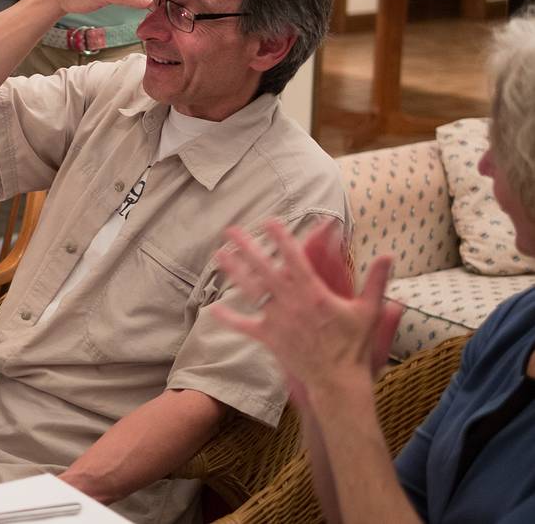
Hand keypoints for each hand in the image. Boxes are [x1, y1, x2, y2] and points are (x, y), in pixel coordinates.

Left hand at [210, 219, 400, 401]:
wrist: (337, 381)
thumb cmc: (353, 346)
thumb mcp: (369, 312)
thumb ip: (377, 281)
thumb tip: (389, 255)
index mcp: (313, 293)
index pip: (294, 259)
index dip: (281, 238)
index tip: (269, 221)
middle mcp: (290, 302)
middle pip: (264, 269)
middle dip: (247, 248)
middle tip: (232, 230)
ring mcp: (276, 320)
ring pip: (250, 291)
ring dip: (234, 272)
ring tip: (220, 254)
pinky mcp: (268, 337)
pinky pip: (244, 326)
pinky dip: (228, 318)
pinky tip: (213, 309)